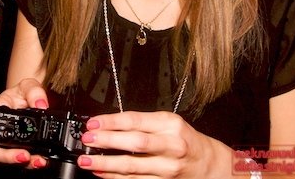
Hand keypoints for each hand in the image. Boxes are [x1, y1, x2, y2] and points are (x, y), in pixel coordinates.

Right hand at [0, 78, 51, 168]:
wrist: (33, 104)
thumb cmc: (22, 95)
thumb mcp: (28, 86)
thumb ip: (33, 91)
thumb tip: (41, 104)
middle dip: (5, 156)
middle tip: (22, 155)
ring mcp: (6, 145)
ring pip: (6, 160)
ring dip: (20, 162)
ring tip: (36, 160)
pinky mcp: (19, 152)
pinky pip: (21, 163)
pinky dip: (32, 164)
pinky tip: (41, 160)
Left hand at [75, 111, 232, 177]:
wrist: (207, 163)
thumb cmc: (183, 138)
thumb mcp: (167, 122)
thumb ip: (141, 122)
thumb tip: (107, 125)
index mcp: (169, 124)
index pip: (135, 121)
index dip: (111, 122)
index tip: (93, 123)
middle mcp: (171, 146)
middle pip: (135, 143)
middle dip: (107, 141)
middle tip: (87, 140)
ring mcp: (168, 167)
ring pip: (132, 167)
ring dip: (106, 164)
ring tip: (87, 161)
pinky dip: (115, 178)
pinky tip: (101, 173)